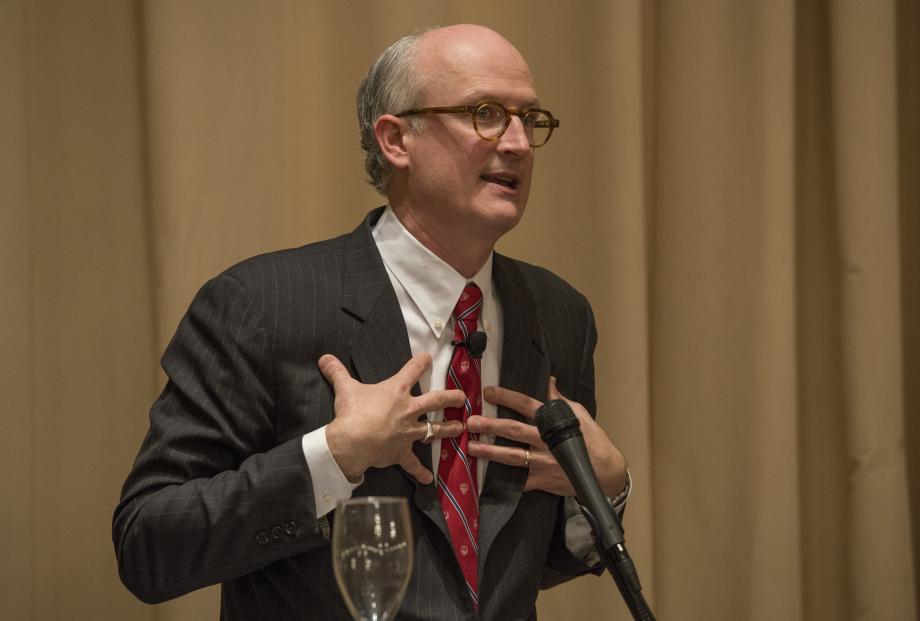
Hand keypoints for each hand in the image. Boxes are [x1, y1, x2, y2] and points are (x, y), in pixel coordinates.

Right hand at [319, 353, 465, 484]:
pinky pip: (413, 464)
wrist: (352, 441)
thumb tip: (324, 357)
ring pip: (433, 429)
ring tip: (460, 428)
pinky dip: (420, 472)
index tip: (428, 357)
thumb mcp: (345, 388)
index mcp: (396, 390)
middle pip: (436, 401)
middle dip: (451, 398)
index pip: (412, 370)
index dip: (421, 362)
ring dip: (447, 429)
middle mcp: (408, 410)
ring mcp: (408, 432)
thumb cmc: (352, 412)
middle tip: (462, 397)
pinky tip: (428, 478)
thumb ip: (337, 372)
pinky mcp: (402, 452)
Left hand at [466, 377, 626, 496]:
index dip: (507, 397)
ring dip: (490, 451)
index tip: (489, 392)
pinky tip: (486, 476)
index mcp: (553, 422)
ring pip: (512, 456)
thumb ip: (560, 400)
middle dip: (491, 426)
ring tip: (472, 447)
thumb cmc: (592, 441)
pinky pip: (519, 481)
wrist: (605, 473)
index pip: (527, 405)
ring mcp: (544, 463)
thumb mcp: (579, 415)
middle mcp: (546, 442)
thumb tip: (548, 381)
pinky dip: (503, 480)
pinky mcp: (542, 481)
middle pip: (514, 431)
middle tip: (471, 421)